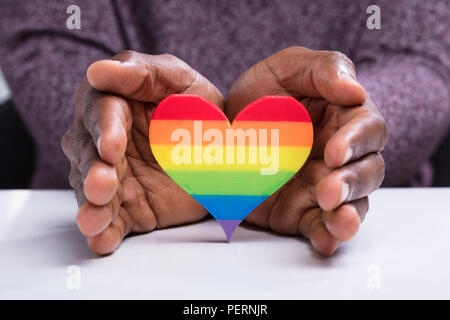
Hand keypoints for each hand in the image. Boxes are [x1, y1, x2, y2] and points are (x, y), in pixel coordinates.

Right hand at [62, 51, 223, 254]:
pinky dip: (105, 233)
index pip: (100, 115)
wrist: (224, 148)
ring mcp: (115, 178)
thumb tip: (96, 71)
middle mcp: (104, 143)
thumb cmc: (197, 106)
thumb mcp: (179, 81)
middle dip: (93, 173)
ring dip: (92, 207)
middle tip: (103, 185)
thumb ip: (142, 73)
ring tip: (94, 219)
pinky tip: (102, 241)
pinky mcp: (129, 208)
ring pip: (92, 193)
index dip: (105, 131)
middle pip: (87, 156)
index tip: (112, 147)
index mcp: (114, 105)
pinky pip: (113, 222)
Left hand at [226, 46, 386, 255]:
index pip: (367, 129)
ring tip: (338, 221)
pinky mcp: (302, 212)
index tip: (334, 151)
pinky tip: (325, 241)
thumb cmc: (262, 92)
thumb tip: (356, 91)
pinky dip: (326, 237)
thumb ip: (324, 70)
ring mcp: (322, 186)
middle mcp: (340, 157)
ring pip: (352, 205)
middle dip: (352, 183)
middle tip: (328, 190)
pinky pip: (320, 227)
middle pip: (367, 172)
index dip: (357, 141)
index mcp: (343, 119)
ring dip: (347, 215)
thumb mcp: (287, 68)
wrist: (223, 129)